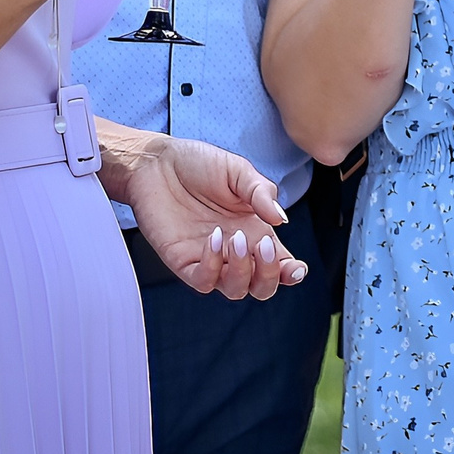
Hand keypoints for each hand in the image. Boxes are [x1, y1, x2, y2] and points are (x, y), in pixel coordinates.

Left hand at [104, 127, 308, 299]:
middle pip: (262, 286)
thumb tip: (282, 219)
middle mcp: (235, 251)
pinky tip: (213, 237)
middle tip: (264, 244)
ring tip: (236, 237)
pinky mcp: (183, 261)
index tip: (296, 268)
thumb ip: (262, 193)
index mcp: (256, 230)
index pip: (280, 264)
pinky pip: (203, 280)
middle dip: (269, 274)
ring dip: (242, 270)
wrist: (157, 163)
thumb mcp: (239, 171)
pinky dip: (212, 265)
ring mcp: (209, 259)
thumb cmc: (199, 164)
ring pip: (235, 290)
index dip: (292, 273)